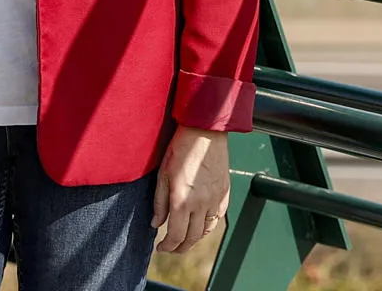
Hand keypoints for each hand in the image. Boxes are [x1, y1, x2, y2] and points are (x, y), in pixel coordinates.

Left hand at [153, 126, 229, 254]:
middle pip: (192, 237)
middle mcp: (201, 203)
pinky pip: (219, 216)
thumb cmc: (181, 149)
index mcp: (182, 201)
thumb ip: (159, 203)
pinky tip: (201, 224)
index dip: (167, 246)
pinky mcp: (225, 192)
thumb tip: (155, 224)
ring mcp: (215, 198)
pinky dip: (209, 225)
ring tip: (186, 239)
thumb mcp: (163, 176)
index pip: (176, 235)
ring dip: (195, 238)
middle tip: (171, 249)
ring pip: (207, 230)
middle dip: (180, 247)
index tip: (161, 248)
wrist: (204, 132)